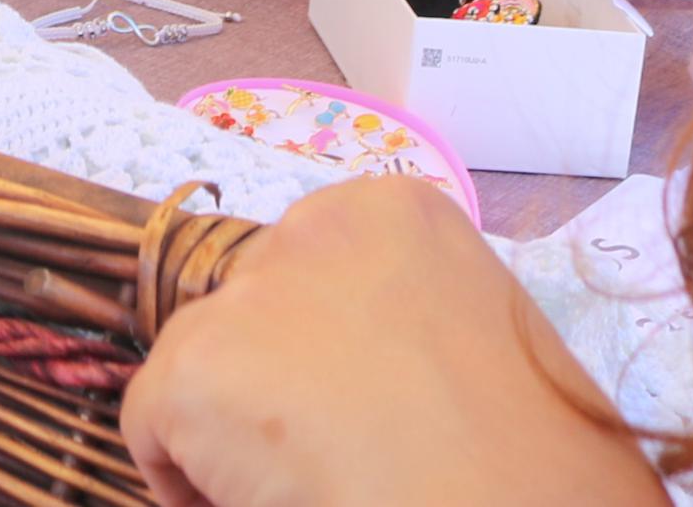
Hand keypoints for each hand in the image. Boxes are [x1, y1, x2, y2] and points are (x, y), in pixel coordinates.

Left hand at [124, 178, 662, 506]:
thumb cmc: (541, 470)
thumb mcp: (489, 356)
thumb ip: (408, 333)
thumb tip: (353, 380)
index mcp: (400, 216)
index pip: (311, 278)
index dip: (321, 364)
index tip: (357, 423)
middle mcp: (315, 227)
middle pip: (253, 318)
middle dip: (275, 390)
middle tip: (333, 465)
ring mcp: (251, 294)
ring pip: (203, 373)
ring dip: (234, 439)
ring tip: (310, 488)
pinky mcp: (197, 368)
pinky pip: (151, 430)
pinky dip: (186, 484)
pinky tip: (268, 505)